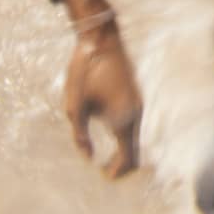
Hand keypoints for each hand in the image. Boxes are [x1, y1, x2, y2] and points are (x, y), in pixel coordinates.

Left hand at [60, 0, 142, 176]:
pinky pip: (133, 121)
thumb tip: (88, 156)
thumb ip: (80, 136)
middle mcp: (136, 113)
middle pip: (135, 150)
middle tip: (103, 169)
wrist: (101, 39)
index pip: (127, 158)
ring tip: (104, 153)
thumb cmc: (85, 72)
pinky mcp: (136, 94)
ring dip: (123, 147)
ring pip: (135, 135)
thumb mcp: (75, 107)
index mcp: (122, 119)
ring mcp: (138, 102)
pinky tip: (108, 128)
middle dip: (121, 163)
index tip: (102, 175)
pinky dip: (124, 133)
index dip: (116, 172)